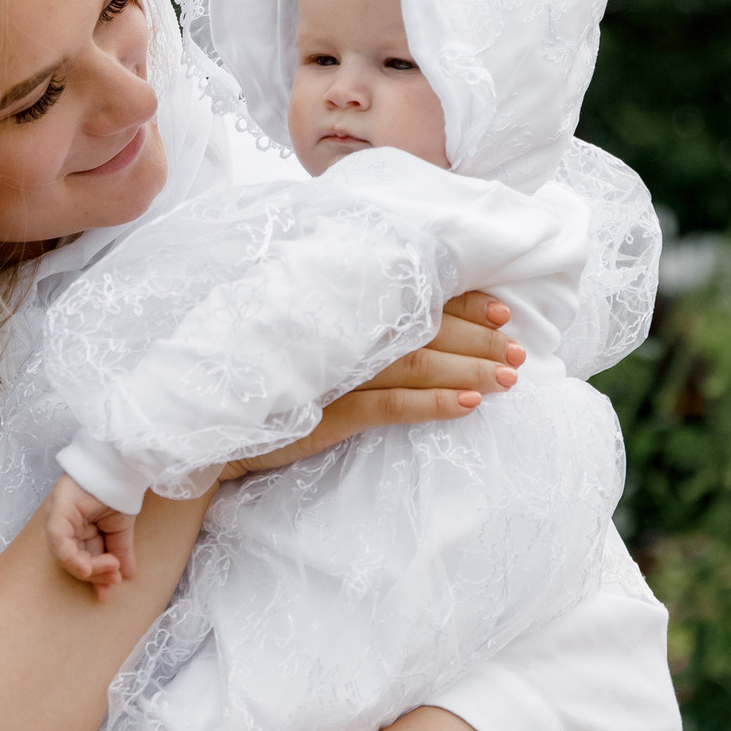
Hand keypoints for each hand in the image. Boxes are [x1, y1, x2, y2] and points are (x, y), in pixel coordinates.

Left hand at [43, 474, 136, 592]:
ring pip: (64, 555)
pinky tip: (87, 567)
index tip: (108, 593)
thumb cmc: (118, 491)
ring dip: (88, 568)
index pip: (83, 559)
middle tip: (112, 582)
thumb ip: (121, 551)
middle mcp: (65, 525)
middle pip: (72, 561)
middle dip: (93, 575)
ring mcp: (59, 518)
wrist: (121, 465)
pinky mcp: (57, 511)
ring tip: (110, 569)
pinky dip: (71, 557)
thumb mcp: (121, 528)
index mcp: (78, 530)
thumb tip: (127, 575)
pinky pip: (58, 540)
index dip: (95, 577)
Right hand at [221, 292, 525, 479]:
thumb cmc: (263, 385)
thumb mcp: (310, 347)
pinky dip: (432, 404)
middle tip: (520, 351)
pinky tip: (469, 406)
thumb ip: (353, 331)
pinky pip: (389, 406)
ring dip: (468, 369)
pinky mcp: (324, 411)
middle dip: (479, 339)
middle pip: (425, 329)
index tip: (502, 313)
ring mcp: (333, 372)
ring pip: (417, 364)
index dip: (463, 304)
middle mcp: (340, 334)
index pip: (413, 300)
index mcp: (342, 314)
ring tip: (509, 379)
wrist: (211, 429)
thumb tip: (418, 329)